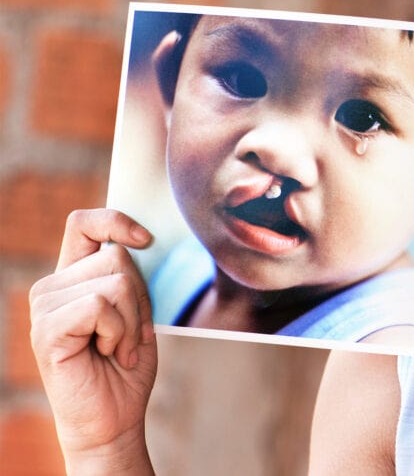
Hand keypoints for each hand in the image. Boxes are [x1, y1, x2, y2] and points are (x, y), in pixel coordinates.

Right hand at [29, 209, 157, 474]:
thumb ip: (132, 275)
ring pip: (117, 282)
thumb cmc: (126, 364)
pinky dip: (119, 332)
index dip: (116, 220)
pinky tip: (109, 354)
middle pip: (118, 257)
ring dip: (132, 320)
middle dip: (142, 298)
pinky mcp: (46, 330)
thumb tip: (141, 239)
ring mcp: (44, 307)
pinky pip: (101, 306)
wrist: (114, 416)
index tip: (147, 240)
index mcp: (73, 275)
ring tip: (117, 347)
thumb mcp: (138, 309)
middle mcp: (52, 286)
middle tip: (129, 334)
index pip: (85, 223)